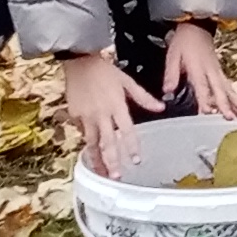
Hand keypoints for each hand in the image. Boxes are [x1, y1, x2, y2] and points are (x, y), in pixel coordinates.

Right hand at [58, 49, 141, 176]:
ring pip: (92, 142)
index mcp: (117, 105)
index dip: (132, 147)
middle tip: (116, 176)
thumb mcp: (127, 81)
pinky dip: (87, 142)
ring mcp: (86, 115)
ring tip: (102, 172)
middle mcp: (101, 113)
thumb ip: (143, 97)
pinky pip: (82, 132)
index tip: (136, 160)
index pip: (127, 131)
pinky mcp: (74, 115)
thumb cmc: (105, 70)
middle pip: (108, 142)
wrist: (79, 60)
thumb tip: (161, 107)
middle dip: (112, 161)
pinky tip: (91, 153)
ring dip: (97, 159)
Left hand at [163, 19, 236, 118]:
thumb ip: (171, 74)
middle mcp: (211, 70)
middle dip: (226, 104)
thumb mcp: (173, 54)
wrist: (197, 26)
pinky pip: (231, 88)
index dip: (205, 99)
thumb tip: (167, 91)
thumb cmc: (184, 41)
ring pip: (230, 90)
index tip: (208, 112)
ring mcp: (218, 72)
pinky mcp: (221, 73)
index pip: (202, 86)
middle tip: (231, 118)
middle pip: (220, 89)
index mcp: (198, 67)